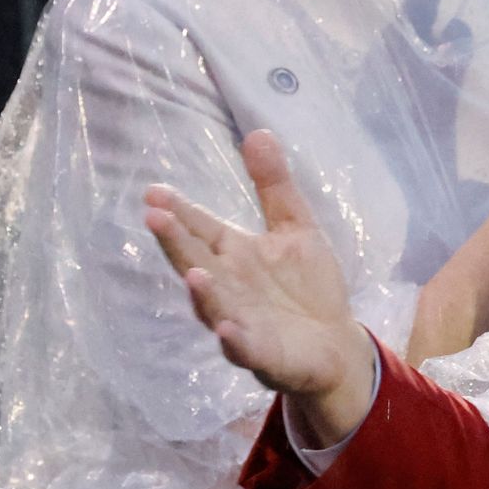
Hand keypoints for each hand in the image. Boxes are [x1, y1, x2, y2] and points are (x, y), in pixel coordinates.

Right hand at [143, 130, 373, 444]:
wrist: (335, 343)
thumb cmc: (306, 285)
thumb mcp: (295, 228)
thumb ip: (274, 186)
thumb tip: (257, 132)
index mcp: (234, 256)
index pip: (201, 230)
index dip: (179, 213)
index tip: (153, 193)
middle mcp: (229, 288)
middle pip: (196, 263)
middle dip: (176, 244)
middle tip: (154, 218)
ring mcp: (242, 323)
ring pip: (215, 308)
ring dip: (204, 294)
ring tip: (194, 275)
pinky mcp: (264, 355)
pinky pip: (245, 349)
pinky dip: (235, 340)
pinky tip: (228, 329)